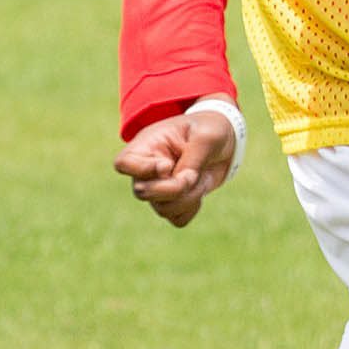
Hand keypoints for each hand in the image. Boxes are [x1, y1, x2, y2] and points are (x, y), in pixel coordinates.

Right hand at [115, 106, 237, 227]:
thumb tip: (180, 180)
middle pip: (142, 192)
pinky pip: (177, 218)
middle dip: (173, 189)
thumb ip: (191, 159)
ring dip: (187, 198)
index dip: (143, 170)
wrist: (226, 142)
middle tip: (193, 175)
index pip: (123, 164)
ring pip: (162, 209)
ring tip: (200, 178)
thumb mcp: (207, 137)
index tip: (167, 164)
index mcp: (148, 145)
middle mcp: (147, 168)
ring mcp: (158, 187)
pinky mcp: (172, 201)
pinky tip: (199, 190)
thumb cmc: (210, 130)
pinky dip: (191, 209)